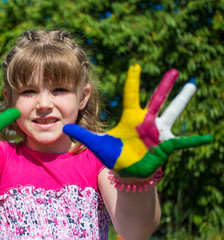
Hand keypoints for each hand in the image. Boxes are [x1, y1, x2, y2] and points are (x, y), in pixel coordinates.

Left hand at [63, 64, 212, 177]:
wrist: (126, 172)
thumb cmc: (114, 155)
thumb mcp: (98, 144)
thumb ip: (83, 135)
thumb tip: (64, 128)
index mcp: (131, 118)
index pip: (132, 95)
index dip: (133, 81)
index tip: (135, 66)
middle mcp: (146, 121)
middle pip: (156, 99)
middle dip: (165, 85)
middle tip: (174, 70)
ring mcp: (158, 132)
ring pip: (171, 112)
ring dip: (182, 100)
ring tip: (192, 85)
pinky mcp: (165, 146)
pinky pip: (183, 142)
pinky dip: (195, 140)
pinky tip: (209, 137)